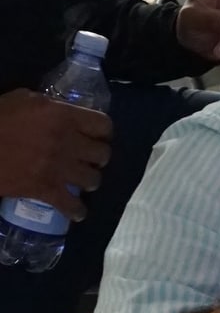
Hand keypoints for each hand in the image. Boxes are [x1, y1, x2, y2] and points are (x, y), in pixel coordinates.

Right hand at [0, 89, 111, 220]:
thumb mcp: (24, 100)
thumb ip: (50, 107)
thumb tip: (63, 113)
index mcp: (64, 116)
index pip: (103, 125)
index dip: (103, 131)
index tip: (98, 136)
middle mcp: (68, 141)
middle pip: (102, 154)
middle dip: (98, 157)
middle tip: (89, 159)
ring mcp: (58, 167)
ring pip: (93, 179)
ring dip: (90, 181)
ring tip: (83, 181)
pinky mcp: (44, 189)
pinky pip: (71, 205)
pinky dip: (76, 211)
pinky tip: (77, 212)